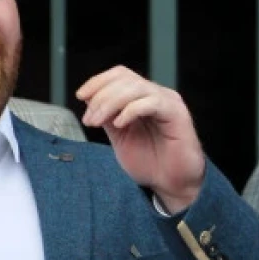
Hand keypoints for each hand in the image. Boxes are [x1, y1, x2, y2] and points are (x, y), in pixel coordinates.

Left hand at [77, 66, 205, 211]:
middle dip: (101, 96)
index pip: (120, 75)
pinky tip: (120, 124)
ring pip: (135, 87)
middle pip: (125, 78)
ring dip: (110, 103)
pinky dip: (130, 110)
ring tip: (99, 122)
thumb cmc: (152, 163)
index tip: (81, 96)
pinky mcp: (177, 114)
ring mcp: (168, 102)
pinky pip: (151, 102)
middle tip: (90, 118)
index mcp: (144, 98)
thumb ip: (108, 117)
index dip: (98, 81)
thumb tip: (89, 100)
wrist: (173, 185)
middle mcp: (157, 95)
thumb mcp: (120, 137)